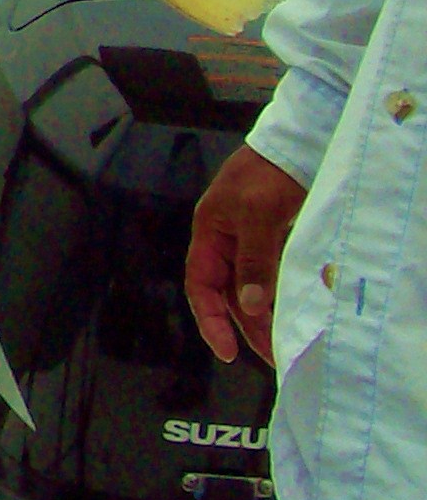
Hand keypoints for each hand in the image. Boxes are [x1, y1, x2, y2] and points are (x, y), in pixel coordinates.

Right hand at [185, 144, 310, 363]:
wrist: (297, 144)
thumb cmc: (268, 175)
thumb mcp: (258, 216)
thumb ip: (254, 262)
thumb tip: (251, 307)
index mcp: (209, 233)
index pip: (201, 285)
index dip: (210, 320)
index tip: (228, 351)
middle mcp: (224, 241)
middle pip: (227, 293)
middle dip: (246, 326)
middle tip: (272, 355)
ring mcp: (248, 240)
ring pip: (250, 287)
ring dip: (264, 315)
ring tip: (284, 342)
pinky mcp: (272, 238)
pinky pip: (269, 276)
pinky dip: (278, 296)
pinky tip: (291, 313)